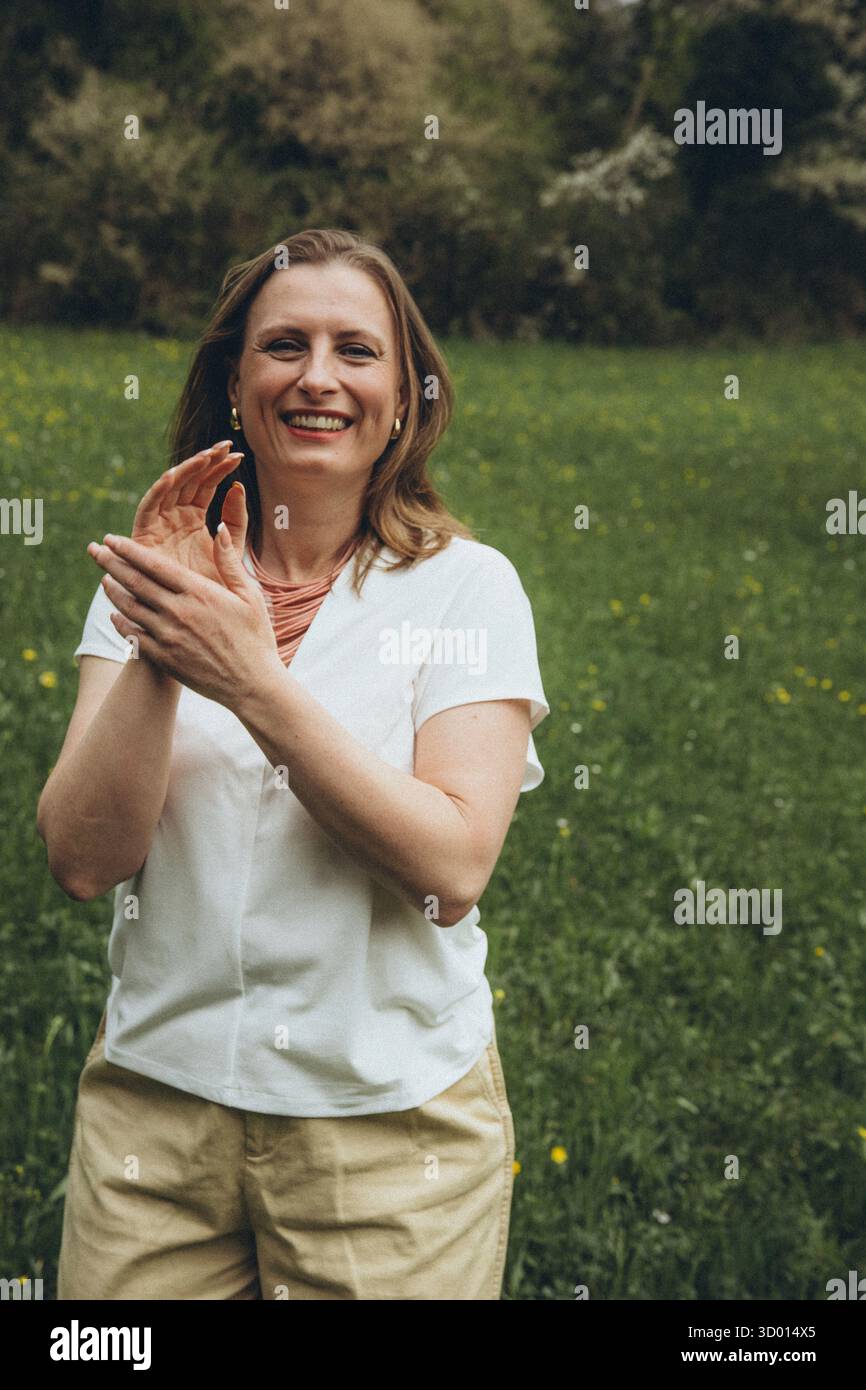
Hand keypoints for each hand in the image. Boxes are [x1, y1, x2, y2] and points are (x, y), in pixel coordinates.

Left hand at [86, 526, 282, 709]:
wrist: (252, 685)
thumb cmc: (255, 637)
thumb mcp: (250, 595)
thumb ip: (229, 561)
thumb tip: (220, 528)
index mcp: (199, 592)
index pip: (154, 565)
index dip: (129, 550)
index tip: (111, 539)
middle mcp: (178, 612)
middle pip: (135, 582)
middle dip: (111, 563)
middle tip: (94, 551)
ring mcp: (168, 637)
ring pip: (129, 608)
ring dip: (113, 591)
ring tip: (104, 580)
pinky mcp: (164, 658)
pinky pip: (133, 636)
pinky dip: (120, 623)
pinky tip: (115, 614)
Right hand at [129, 440, 247, 583]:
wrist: (197, 621)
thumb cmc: (214, 589)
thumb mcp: (231, 550)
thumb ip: (235, 522)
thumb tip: (237, 488)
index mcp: (194, 519)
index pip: (207, 485)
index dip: (220, 469)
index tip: (239, 455)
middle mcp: (175, 518)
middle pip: (189, 482)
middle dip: (205, 462)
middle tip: (224, 446)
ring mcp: (159, 525)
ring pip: (169, 489)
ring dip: (185, 470)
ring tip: (204, 456)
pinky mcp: (143, 536)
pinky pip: (148, 508)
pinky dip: (157, 491)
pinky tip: (172, 476)